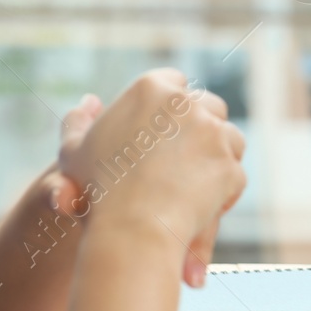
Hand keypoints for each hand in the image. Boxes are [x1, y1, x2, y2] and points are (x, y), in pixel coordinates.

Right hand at [57, 70, 246, 285]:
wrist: (131, 228)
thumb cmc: (97, 192)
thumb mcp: (74, 152)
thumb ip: (78, 122)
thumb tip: (90, 101)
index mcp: (150, 89)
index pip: (175, 81)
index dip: (174, 106)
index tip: (168, 128)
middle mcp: (186, 104)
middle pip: (210, 105)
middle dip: (204, 127)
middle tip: (187, 156)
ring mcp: (213, 133)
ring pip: (230, 137)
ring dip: (220, 156)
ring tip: (196, 182)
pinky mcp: (229, 164)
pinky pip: (235, 173)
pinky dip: (225, 190)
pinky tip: (204, 206)